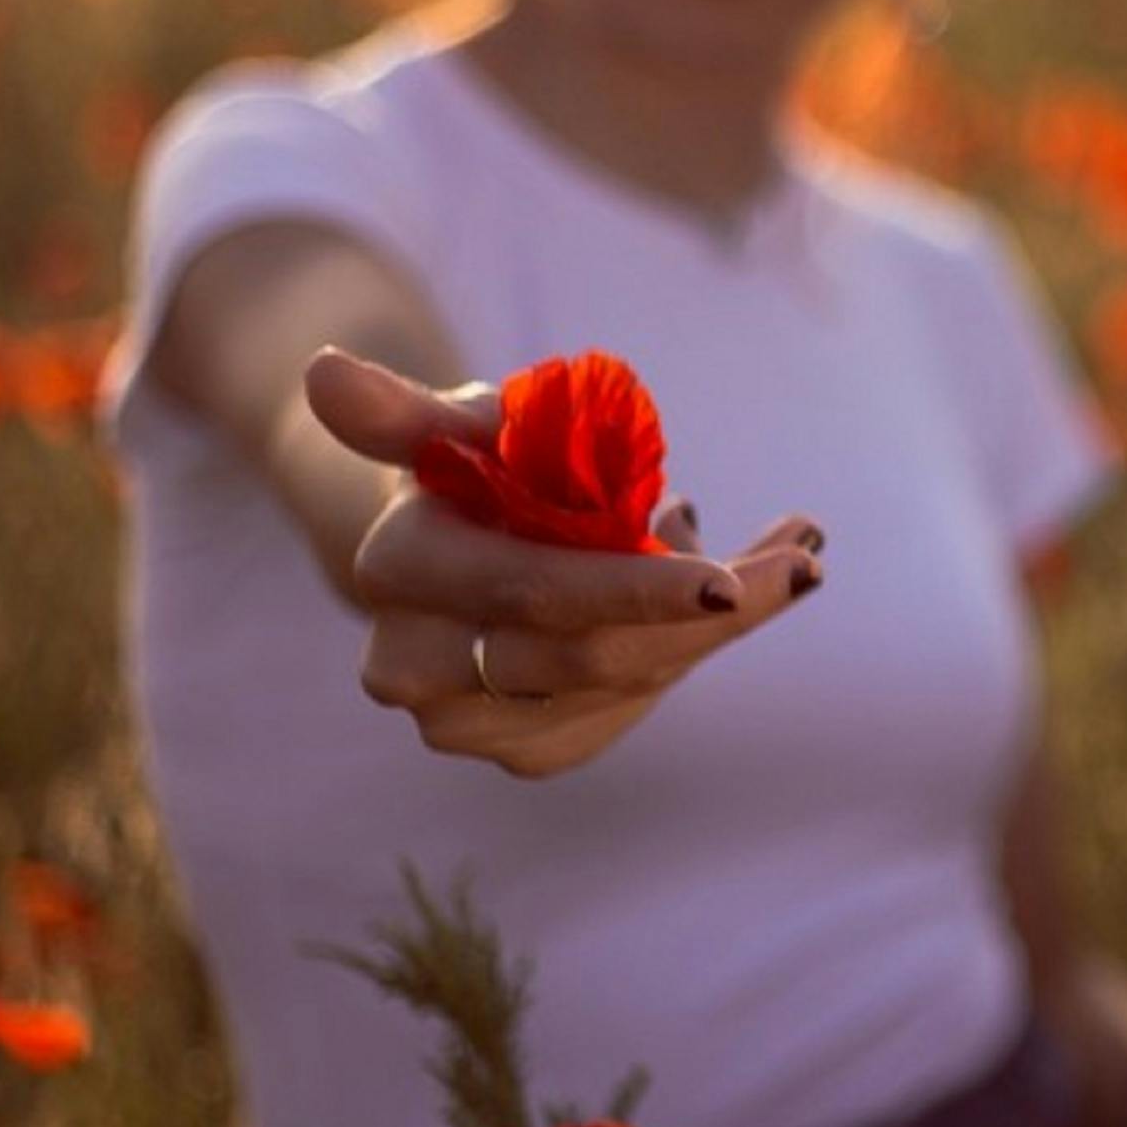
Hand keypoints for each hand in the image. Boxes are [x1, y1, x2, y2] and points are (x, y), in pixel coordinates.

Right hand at [302, 346, 824, 779]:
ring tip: (759, 553)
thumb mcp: (458, 423)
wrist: (453, 545)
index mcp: (399, 573)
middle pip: (598, 656)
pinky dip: (693, 653)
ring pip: (630, 686)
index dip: (640, 591)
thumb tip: (323, 373)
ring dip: (715, 624)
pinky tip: (722, 602)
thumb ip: (406, 411)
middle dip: (716, 612)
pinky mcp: (526, 752)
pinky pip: (635, 709)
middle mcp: (416, 670)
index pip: (538, 593)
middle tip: (802, 559)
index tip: (737, 579)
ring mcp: (467, 726)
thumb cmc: (473, 465)